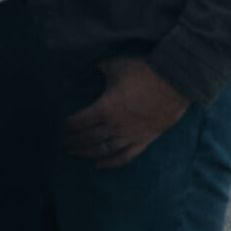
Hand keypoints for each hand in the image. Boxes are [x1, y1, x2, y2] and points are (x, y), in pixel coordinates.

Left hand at [63, 56, 188, 168]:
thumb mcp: (114, 65)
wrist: (176, 82)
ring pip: (103, 150)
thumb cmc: (143, 72)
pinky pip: (126, 156)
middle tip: (59, 142)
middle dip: (72, 140)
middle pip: (88, 138)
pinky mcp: (144, 140)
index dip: (65, 126)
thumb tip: (83, 65)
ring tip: (72, 153)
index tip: (54, 127)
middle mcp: (115, 126)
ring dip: (86, 152)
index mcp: (105, 108)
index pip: (79, 121)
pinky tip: (99, 165)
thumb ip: (97, 68)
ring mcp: (130, 135)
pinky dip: (111, 163)